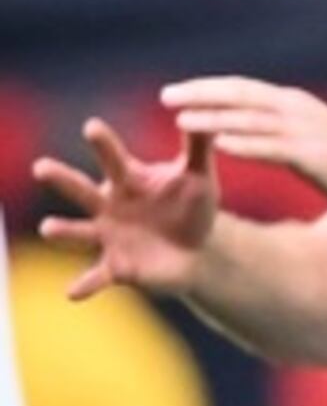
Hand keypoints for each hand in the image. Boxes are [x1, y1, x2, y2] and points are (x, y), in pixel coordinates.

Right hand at [35, 116, 219, 299]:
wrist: (199, 250)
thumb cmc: (192, 206)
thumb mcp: (199, 176)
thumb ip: (199, 147)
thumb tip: (206, 113)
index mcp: (127, 180)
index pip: (113, 157)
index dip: (103, 143)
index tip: (91, 126)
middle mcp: (108, 205)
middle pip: (80, 189)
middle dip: (61, 179)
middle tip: (41, 166)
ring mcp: (108, 236)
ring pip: (78, 232)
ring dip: (62, 230)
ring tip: (48, 228)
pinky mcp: (116, 267)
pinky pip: (96, 277)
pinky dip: (84, 285)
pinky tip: (72, 293)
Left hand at [160, 77, 326, 216]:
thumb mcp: (317, 140)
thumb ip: (285, 133)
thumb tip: (255, 136)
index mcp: (297, 106)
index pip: (244, 89)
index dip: (209, 88)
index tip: (178, 91)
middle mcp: (298, 111)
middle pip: (241, 96)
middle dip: (201, 94)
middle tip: (165, 96)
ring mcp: (307, 132)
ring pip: (250, 119)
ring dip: (214, 117)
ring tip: (180, 118)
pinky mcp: (316, 156)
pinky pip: (272, 147)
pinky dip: (245, 143)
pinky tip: (220, 146)